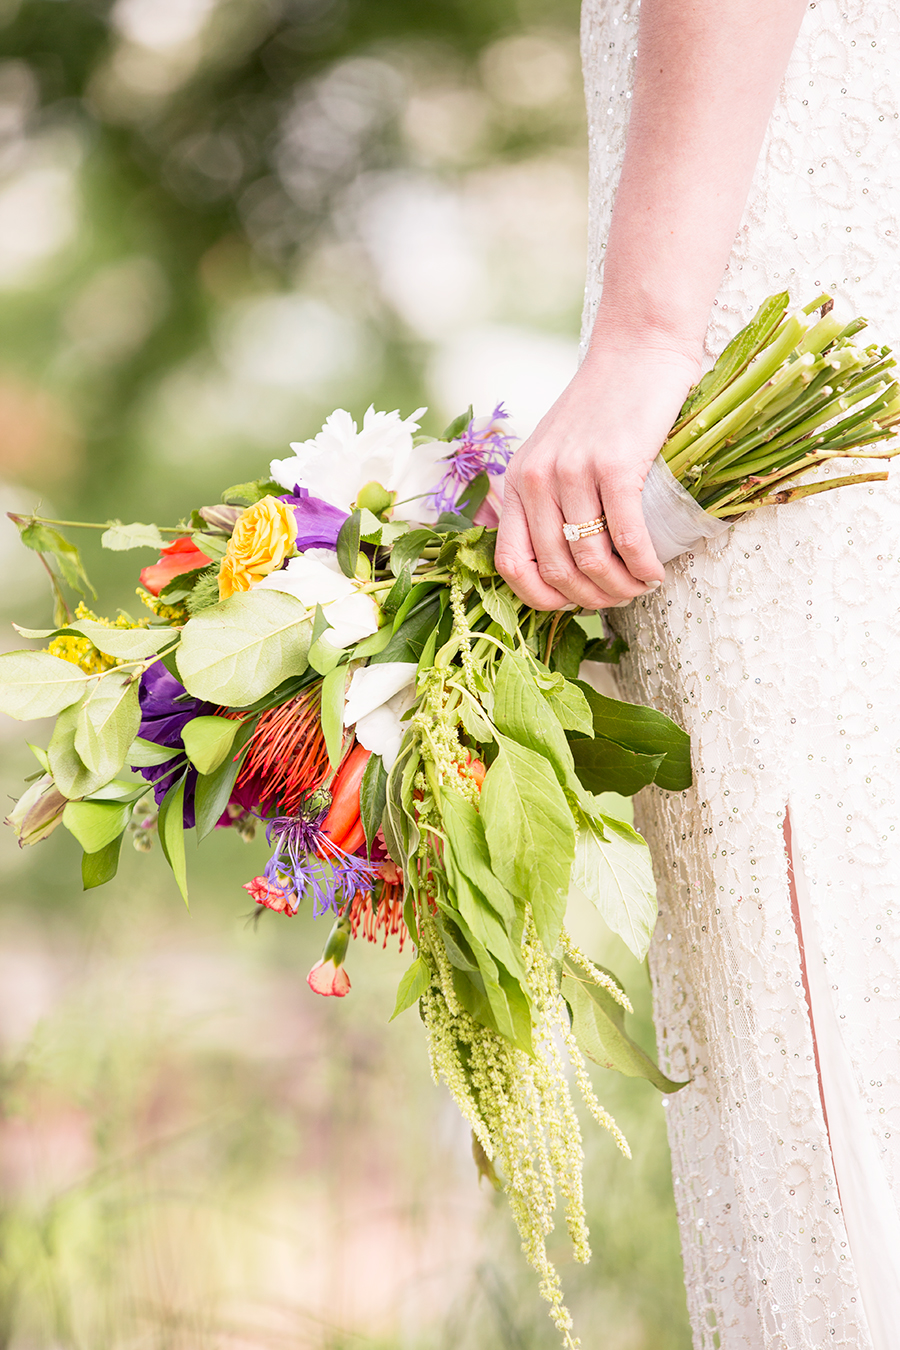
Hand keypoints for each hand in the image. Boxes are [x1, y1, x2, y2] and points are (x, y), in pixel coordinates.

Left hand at [495, 336, 701, 609]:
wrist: (639, 348)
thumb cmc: (605, 405)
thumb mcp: (556, 449)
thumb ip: (549, 495)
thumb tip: (564, 562)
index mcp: (518, 481)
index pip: (510, 563)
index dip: (540, 597)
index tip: (572, 603)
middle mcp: (537, 479)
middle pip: (556, 570)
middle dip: (591, 599)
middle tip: (620, 599)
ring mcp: (574, 472)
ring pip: (591, 561)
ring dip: (621, 588)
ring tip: (641, 587)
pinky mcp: (615, 465)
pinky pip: (625, 538)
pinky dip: (643, 566)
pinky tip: (655, 572)